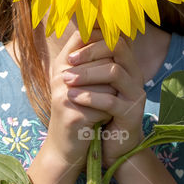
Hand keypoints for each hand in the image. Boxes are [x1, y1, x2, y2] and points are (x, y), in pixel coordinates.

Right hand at [38, 30, 113, 171]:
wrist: (65, 148)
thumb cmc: (79, 112)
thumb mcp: (84, 83)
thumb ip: (96, 60)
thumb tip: (124, 34)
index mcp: (62, 64)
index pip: (84, 35)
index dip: (104, 35)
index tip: (121, 43)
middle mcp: (60, 76)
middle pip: (102, 59)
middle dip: (115, 75)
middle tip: (115, 88)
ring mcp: (64, 95)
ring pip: (107, 83)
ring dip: (114, 95)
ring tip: (108, 105)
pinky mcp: (73, 115)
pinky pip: (105, 105)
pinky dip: (110, 113)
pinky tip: (104, 119)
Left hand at [64, 35, 144, 166]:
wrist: (111, 145)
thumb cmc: (100, 112)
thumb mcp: (93, 85)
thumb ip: (89, 62)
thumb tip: (76, 34)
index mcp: (127, 64)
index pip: (115, 39)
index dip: (93, 39)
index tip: (71, 50)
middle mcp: (135, 75)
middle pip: (117, 49)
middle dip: (90, 52)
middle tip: (68, 61)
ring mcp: (136, 94)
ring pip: (114, 72)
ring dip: (87, 74)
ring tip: (66, 81)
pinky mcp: (132, 114)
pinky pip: (111, 101)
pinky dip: (89, 97)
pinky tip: (73, 98)